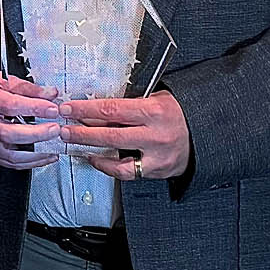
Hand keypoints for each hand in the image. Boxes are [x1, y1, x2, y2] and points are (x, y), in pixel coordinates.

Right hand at [0, 70, 61, 169]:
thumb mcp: (0, 78)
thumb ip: (27, 87)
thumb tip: (51, 95)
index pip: (10, 106)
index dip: (34, 109)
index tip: (52, 109)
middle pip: (8, 133)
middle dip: (36, 134)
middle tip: (55, 129)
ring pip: (8, 153)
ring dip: (34, 154)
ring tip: (52, 148)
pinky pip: (5, 162)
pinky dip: (26, 163)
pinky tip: (41, 157)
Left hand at [59, 91, 191, 180]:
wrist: (207, 133)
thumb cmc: (177, 112)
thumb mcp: (156, 98)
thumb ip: (128, 105)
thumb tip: (93, 108)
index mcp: (154, 111)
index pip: (111, 109)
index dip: (85, 109)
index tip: (67, 108)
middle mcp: (155, 134)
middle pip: (110, 133)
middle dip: (81, 131)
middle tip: (62, 128)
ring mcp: (157, 155)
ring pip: (116, 154)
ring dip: (90, 148)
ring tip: (73, 142)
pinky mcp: (157, 170)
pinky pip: (126, 172)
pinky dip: (108, 166)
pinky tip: (95, 158)